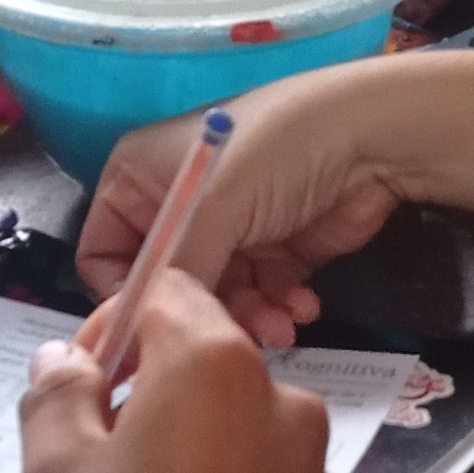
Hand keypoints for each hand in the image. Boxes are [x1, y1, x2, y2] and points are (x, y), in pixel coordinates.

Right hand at [77, 68, 409, 347]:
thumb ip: (175, 273)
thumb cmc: (276, 152)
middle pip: (165, 287)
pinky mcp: (272, 253)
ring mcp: (227, 232)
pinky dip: (277, 309)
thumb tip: (147, 330)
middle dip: (199, 314)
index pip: (102, 256)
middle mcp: (176, 207)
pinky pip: (258, 300)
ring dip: (246, 319)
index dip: (123, 297)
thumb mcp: (212, 209)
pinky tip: (301, 307)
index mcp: (138, 179)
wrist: (371, 136)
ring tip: (280, 326)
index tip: (152, 333)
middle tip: (231, 335)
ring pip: (213, 302)